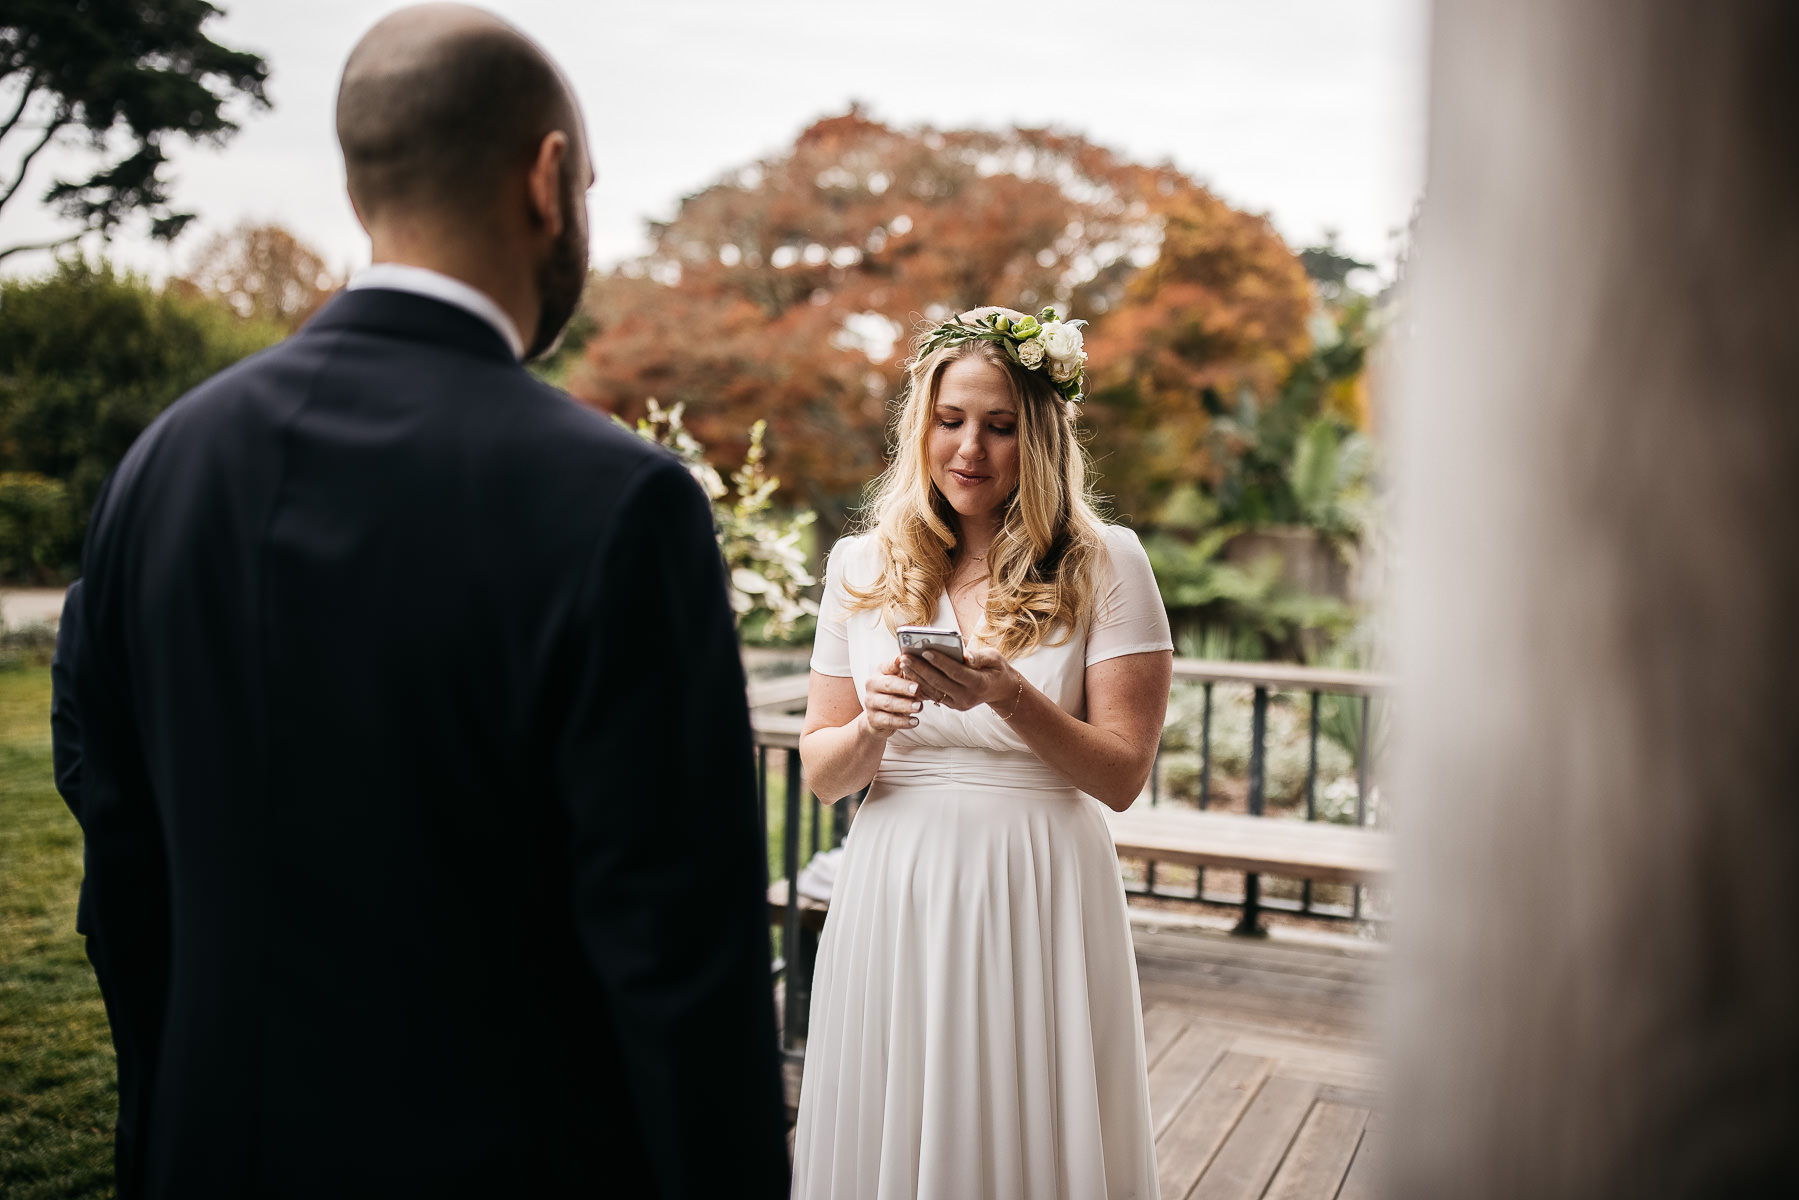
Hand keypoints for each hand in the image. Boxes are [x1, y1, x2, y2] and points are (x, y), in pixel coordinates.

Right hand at [860, 657, 922, 738]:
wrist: (879, 717)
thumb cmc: (895, 693)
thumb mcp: (901, 681)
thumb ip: (909, 673)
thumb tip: (924, 665)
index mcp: (881, 671)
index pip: (888, 665)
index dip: (896, 663)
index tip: (906, 661)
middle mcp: (873, 685)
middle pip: (888, 684)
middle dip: (903, 687)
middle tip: (917, 689)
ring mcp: (871, 702)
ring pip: (888, 703)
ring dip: (905, 705)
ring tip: (919, 707)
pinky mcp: (873, 719)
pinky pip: (889, 721)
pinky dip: (903, 722)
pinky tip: (915, 721)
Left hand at [898, 645, 1016, 713]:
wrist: (999, 689)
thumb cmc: (996, 668)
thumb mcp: (995, 658)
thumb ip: (980, 657)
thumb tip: (965, 655)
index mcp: (979, 684)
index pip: (956, 672)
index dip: (940, 662)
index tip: (925, 650)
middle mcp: (967, 697)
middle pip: (939, 682)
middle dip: (920, 669)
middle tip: (905, 656)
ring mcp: (958, 703)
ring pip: (933, 691)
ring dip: (916, 677)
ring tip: (903, 662)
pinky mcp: (951, 705)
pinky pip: (932, 695)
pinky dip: (919, 684)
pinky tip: (908, 673)